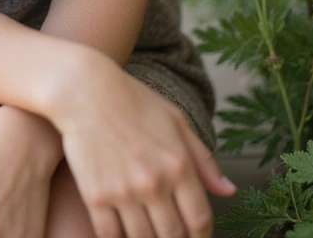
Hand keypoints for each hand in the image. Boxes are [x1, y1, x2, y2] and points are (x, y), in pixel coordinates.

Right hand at [54, 50, 235, 237]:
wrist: (84, 89)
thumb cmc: (133, 101)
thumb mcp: (176, 120)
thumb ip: (204, 160)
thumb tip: (229, 191)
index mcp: (178, 164)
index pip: (199, 220)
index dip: (201, 236)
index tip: (195, 236)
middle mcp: (153, 182)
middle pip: (173, 236)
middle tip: (169, 232)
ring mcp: (123, 191)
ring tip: (146, 230)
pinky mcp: (95, 196)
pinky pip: (110, 236)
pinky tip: (121, 230)